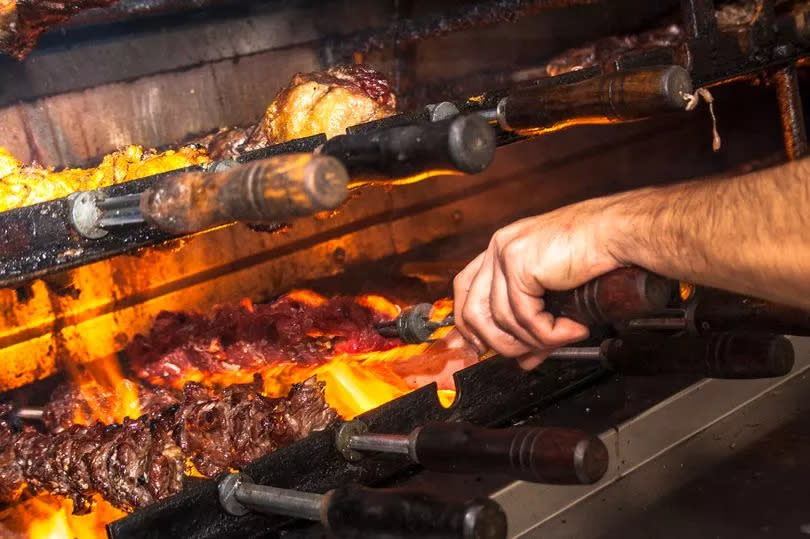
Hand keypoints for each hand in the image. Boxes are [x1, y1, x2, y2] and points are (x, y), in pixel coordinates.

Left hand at [453, 197, 623, 368]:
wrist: (617, 233)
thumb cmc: (593, 255)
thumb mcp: (554, 295)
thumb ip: (533, 326)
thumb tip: (525, 361)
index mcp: (502, 249)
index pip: (464, 289)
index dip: (468, 324)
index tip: (480, 348)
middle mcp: (499, 248)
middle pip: (472, 311)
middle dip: (498, 343)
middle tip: (529, 355)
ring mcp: (506, 255)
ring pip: (500, 320)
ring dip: (532, 341)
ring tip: (561, 339)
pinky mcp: (519, 265)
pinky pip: (524, 317)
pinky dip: (548, 333)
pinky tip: (572, 329)